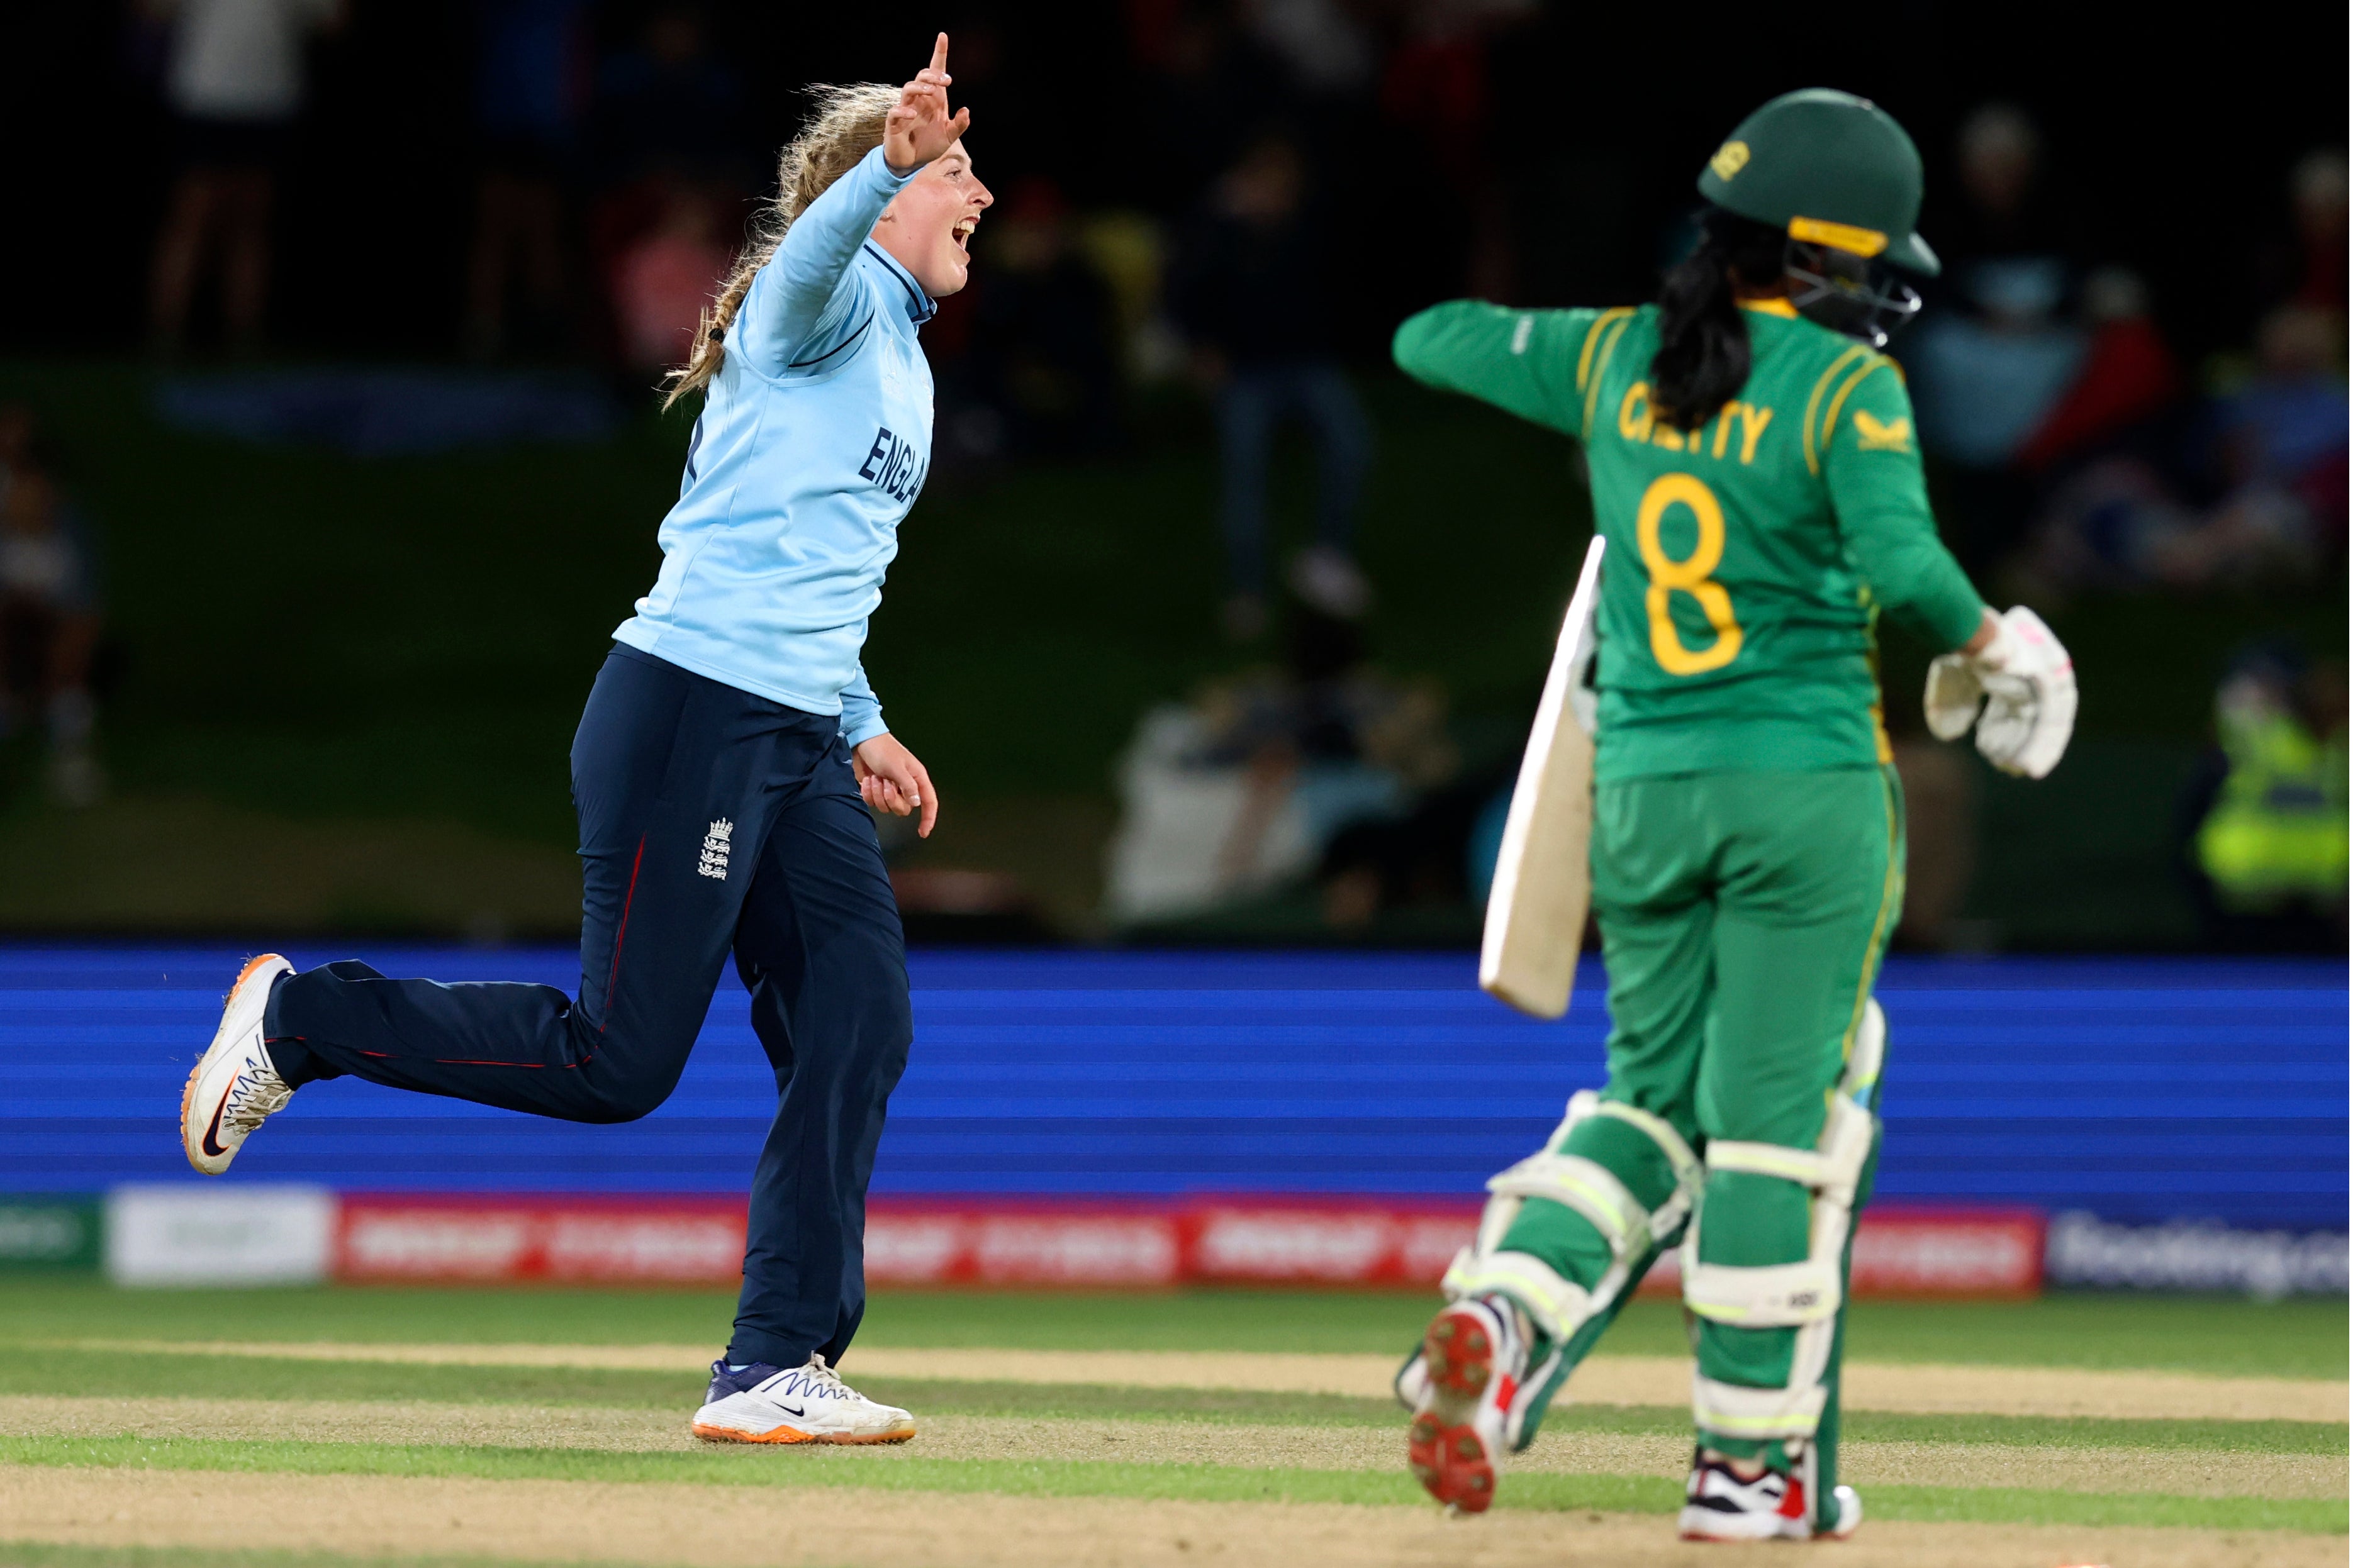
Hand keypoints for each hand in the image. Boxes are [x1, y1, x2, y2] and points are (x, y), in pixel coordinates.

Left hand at [853, 733, 938, 837]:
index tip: (923, 833)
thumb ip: (908, 787)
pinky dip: (868, 793)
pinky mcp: (875, 790)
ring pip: (887, 808)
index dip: (928, 818)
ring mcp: (890, 789)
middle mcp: (905, 786)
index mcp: (916, 778)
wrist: (861, 741)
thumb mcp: (897, 768)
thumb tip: (917, 804)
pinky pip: (873, 803)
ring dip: (878, 794)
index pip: (929, 802)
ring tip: (875, 778)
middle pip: (904, 809)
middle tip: (885, 783)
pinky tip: (867, 780)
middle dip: (892, 799)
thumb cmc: (883, 749)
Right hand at [883, 34, 968, 175]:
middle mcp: (919, 101)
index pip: (935, 72)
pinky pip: (895, 112)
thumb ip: (959, 125)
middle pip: (922, 77)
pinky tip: (912, 114)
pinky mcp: (894, 124)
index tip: (943, 37)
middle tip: (946, 81)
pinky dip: (903, 111)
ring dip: (920, 87)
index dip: (939, 54)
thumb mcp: (949, 136)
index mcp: (933, 100)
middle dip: (933, 74)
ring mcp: (905, 110)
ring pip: (908, 88)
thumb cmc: (929, 145)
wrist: (911, 163)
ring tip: (932, 92)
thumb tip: (966, 111)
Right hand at [1923, 606, 2076, 778]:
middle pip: (2033, 721)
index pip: (2015, 713)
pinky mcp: (2051, 688)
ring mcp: (2045, 683)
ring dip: (2035, 750)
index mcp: (2014, 677)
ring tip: (2024, 771)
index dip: (2005, 737)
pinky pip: (2049, 723)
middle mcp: (2034, 681)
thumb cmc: (1964, 657)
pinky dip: (2041, 745)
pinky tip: (2032, 763)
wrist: (1977, 636)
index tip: (1996, 758)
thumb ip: (1949, 708)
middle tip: (2014, 769)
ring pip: (2044, 725)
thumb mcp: (1951, 686)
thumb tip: (1949, 734)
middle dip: (2022, 747)